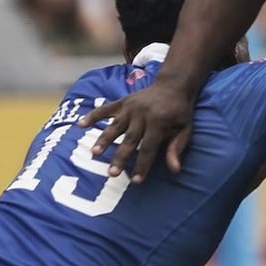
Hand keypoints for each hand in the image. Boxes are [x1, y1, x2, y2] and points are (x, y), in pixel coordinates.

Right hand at [78, 81, 194, 182]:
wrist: (172, 85)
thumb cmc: (179, 112)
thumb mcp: (185, 129)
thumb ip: (177, 147)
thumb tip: (175, 170)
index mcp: (159, 121)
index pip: (149, 147)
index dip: (142, 165)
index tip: (135, 181)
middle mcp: (142, 114)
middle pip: (130, 139)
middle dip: (120, 157)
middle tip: (111, 173)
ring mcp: (130, 107)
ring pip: (115, 126)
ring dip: (104, 140)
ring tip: (94, 153)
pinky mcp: (122, 102)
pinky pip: (106, 109)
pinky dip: (93, 116)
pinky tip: (81, 124)